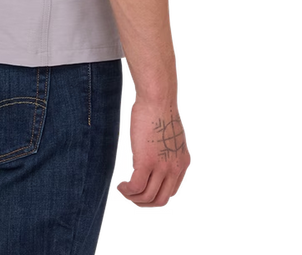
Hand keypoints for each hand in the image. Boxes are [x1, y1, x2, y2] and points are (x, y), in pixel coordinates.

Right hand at [116, 94, 194, 210]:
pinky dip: (125, 189)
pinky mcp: (146, 162)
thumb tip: (156, 154)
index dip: (154, 197)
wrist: (158, 98)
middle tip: (130, 197)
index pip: (171, 193)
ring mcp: (162, 166)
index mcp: (183, 164)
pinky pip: (135, 186)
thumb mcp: (170, 135)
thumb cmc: (160, 109)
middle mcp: (175, 169)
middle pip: (160, 200)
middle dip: (143, 204)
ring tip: (121, 188)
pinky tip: (118, 183)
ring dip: (131, 197)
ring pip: (146, 196)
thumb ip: (168, 149)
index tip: (141, 193)